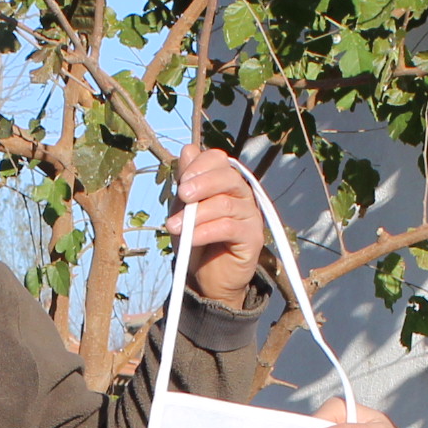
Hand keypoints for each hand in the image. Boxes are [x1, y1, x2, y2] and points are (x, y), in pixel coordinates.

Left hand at [171, 145, 265, 311]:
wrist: (207, 278)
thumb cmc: (197, 240)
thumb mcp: (184, 209)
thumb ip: (186, 181)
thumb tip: (188, 149)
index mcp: (225, 182)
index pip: (219, 160)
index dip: (200, 165)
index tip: (181, 181)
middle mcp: (241, 194)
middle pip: (227, 176)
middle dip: (201, 183)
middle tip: (182, 195)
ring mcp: (250, 215)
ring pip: (226, 203)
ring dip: (196, 214)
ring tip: (174, 227)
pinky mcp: (253, 237)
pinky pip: (230, 227)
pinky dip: (206, 231)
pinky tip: (190, 238)